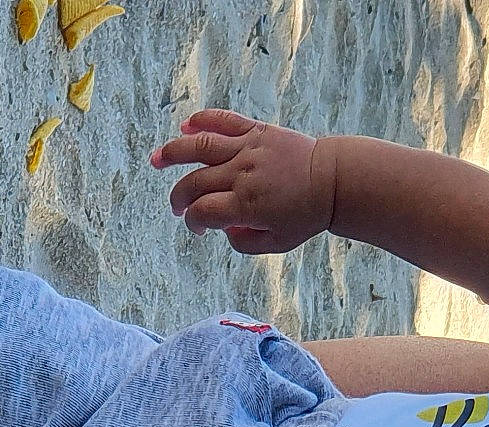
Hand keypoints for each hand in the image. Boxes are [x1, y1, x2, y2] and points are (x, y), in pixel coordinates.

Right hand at [151, 110, 333, 255]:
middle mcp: (242, 174)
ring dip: (173, 152)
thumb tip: (221, 228)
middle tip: (177, 206)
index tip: (198, 228)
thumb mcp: (276, 244)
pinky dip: (203, 120)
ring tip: (156, 159)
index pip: (202, 213)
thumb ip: (243, 242)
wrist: (332, 180)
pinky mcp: (257, 131)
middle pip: (195, 183)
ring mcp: (248, 149)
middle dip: (179, 197)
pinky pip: (225, 120)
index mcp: (246, 205)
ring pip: (200, 146)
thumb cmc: (306, 215)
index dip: (192, 223)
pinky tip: (186, 126)